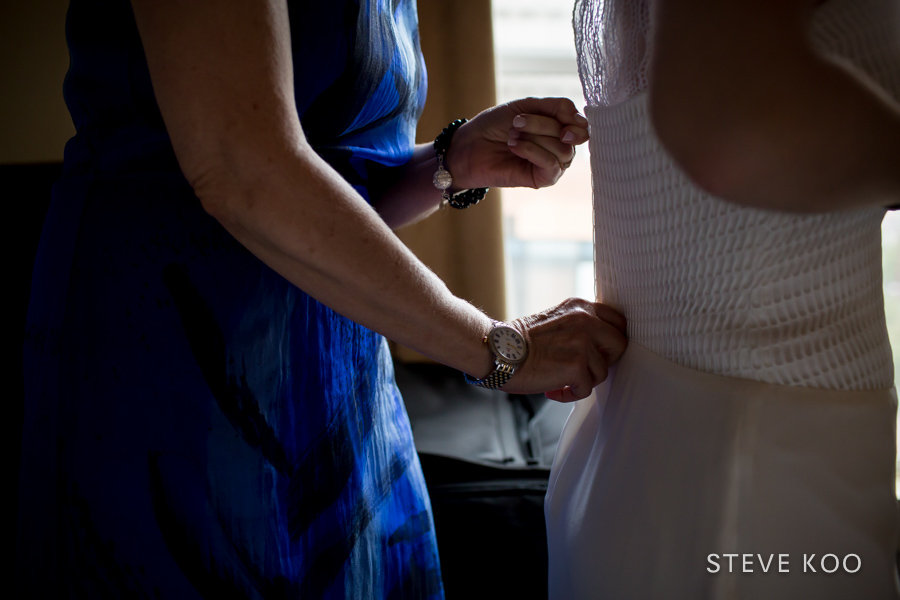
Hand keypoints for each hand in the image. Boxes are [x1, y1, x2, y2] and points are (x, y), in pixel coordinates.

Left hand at [444, 97, 588, 190]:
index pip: (580, 125)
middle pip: (569, 135)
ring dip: (535, 137)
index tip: (557, 113)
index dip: (572, 119)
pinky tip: (515, 146)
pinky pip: (551, 165)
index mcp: (557, 129)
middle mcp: (558, 148)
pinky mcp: (541, 180)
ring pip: (562, 150)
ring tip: (512, 136)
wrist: (469, 145)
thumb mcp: (527, 106)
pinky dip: (533, 151)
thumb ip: (557, 108)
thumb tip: (582, 121)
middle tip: (516, 123)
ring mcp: (551, 165)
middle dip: (541, 124)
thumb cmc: (494, 125)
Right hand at [501, 298, 627, 401]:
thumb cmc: (520, 342)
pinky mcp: (577, 366)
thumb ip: (580, 326)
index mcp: (581, 307)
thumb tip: (599, 347)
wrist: (498, 350)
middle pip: (620, 344)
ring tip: (558, 380)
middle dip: (604, 361)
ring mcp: (583, 343)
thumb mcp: (557, 320)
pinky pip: (586, 389)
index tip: (598, 352)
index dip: (610, 341)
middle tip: (582, 368)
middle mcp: (586, 320)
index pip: (617, 321)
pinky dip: (569, 394)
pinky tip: (552, 389)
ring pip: (602, 372)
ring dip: (582, 381)